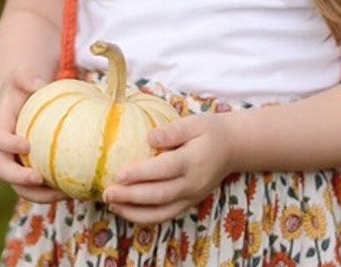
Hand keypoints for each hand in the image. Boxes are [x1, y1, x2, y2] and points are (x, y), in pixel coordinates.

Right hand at [0, 66, 65, 203]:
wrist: (20, 99)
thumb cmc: (22, 85)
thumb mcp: (22, 75)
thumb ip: (27, 77)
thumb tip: (40, 84)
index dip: (8, 144)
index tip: (26, 145)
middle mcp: (3, 150)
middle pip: (3, 170)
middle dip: (18, 178)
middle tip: (39, 178)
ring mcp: (14, 162)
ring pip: (20, 186)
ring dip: (38, 194)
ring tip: (62, 193)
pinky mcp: (28, 168)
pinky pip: (37, 186)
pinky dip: (52, 190)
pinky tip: (73, 189)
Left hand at [102, 114, 233, 223]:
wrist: (233, 148)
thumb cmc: (210, 131)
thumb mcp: (195, 122)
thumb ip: (173, 130)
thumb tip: (149, 138)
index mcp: (193, 161)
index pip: (163, 170)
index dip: (140, 174)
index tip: (119, 174)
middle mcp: (192, 184)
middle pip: (159, 195)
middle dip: (131, 196)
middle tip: (107, 192)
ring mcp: (191, 197)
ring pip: (161, 212)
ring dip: (134, 212)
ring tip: (112, 204)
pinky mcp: (189, 204)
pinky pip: (165, 216)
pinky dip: (145, 217)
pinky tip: (128, 210)